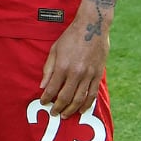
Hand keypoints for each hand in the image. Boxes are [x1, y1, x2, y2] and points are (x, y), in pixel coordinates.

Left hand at [39, 0, 110, 117]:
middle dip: (58, 108)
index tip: (43, 103)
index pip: (52, 89)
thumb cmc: (71, 36)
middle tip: (54, 113)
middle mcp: (75, 73)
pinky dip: (86, 104)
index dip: (46, 99)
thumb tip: (42, 86)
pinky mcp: (98, 74)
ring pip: (79, 99)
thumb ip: (48, 69)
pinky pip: (92, 93)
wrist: (92, 25)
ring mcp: (88, 74)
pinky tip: (81, 110)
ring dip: (71, 110)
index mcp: (62, 66)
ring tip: (65, 115)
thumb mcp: (55, 49)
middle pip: (65, 98)